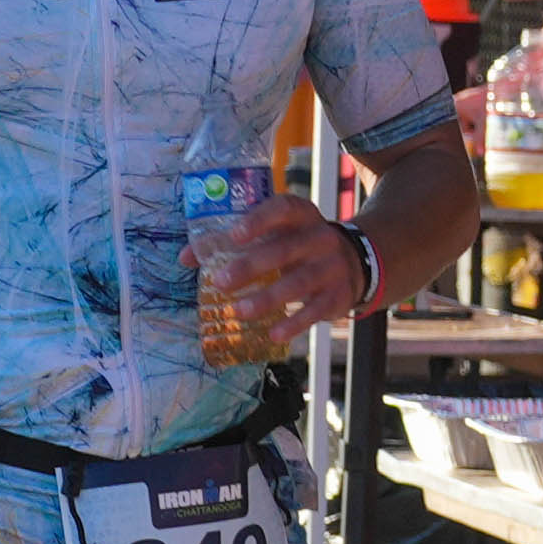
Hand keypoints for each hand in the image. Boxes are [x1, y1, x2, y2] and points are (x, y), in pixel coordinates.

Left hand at [207, 191, 378, 345]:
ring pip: (299, 283)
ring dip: (267, 299)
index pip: (282, 209)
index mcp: (301, 216)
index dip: (259, 220)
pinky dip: (294, 323)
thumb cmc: (299, 244)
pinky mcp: (337, 296)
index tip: (235, 234)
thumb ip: (233, 242)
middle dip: (251, 266)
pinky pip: (315, 311)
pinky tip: (273, 333)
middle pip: (285, 250)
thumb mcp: (277, 234)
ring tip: (238, 311)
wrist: (357, 261)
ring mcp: (332, 267)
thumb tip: (185, 257)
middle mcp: (320, 238)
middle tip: (221, 282)